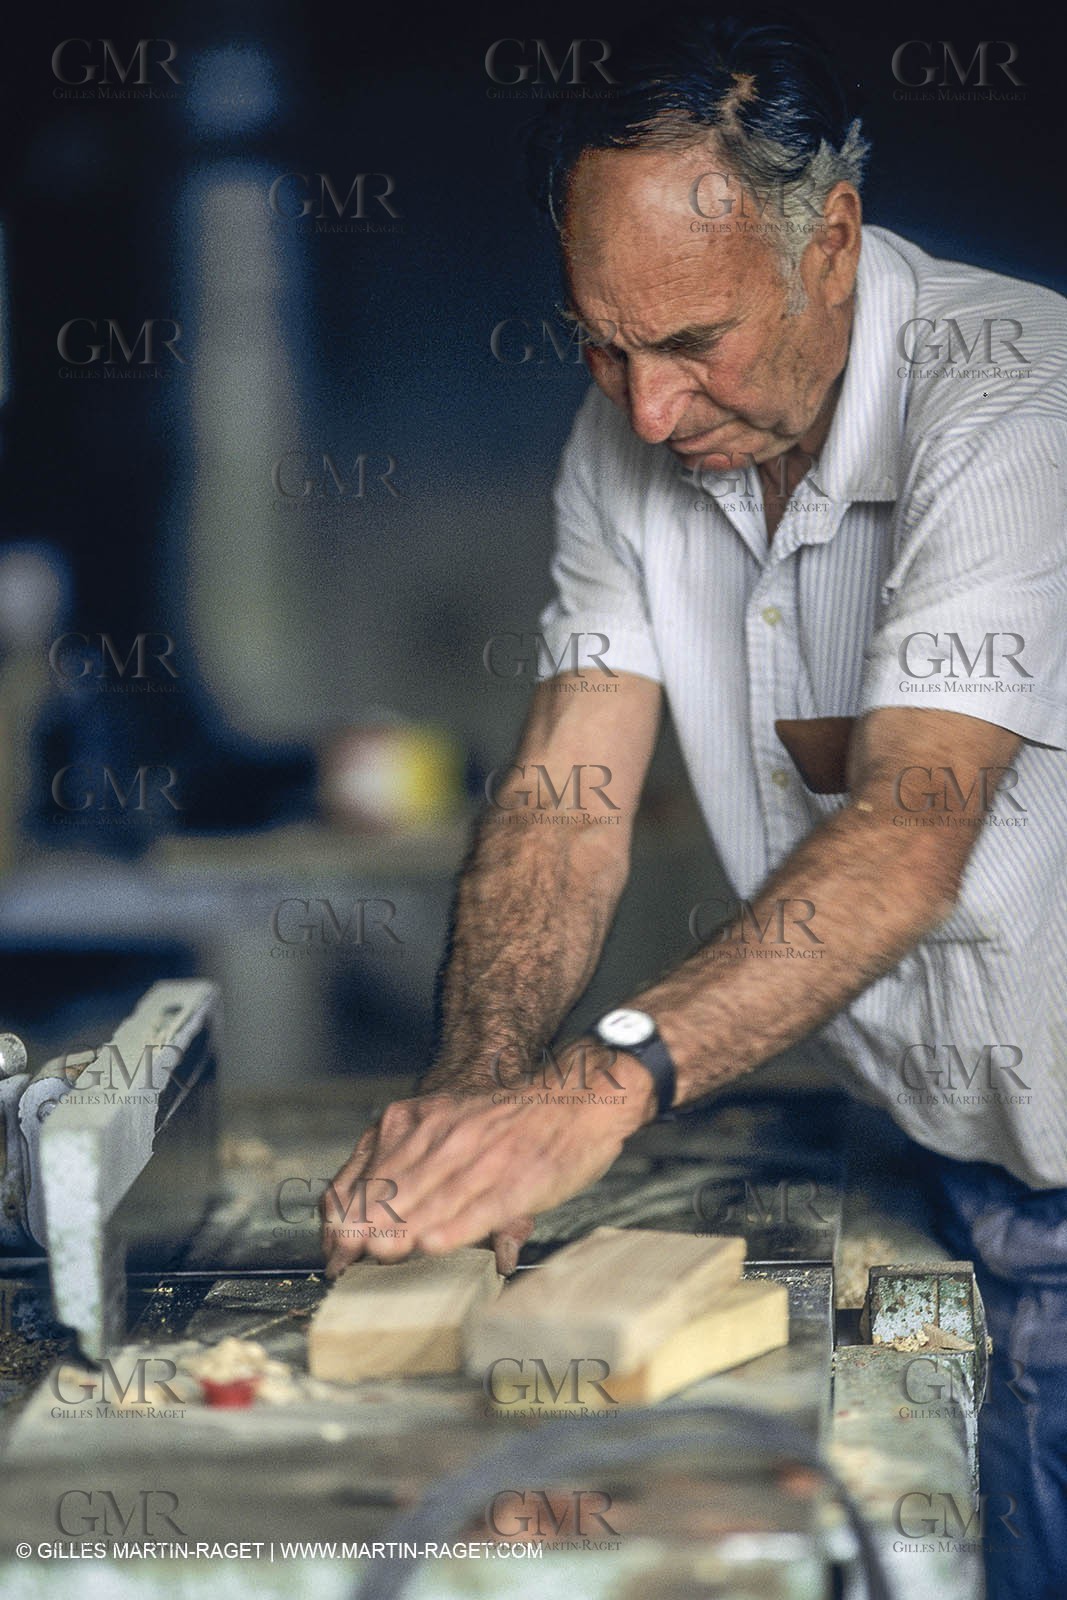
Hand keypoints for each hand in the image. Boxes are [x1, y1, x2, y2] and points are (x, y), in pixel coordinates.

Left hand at [320, 1048, 655, 1276]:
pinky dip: (455, 1227)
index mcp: (423, 1122)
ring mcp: (481, 1158)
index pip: (371, 1170)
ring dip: (400, 1227)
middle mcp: (445, 1136)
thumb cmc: (513, 1121)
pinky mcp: (518, 1180)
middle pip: (395, 1187)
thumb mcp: (454, 1123)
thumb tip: (387, 1221)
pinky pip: (480, 1207)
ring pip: (431, 1198)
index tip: (334, 1245)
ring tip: (377, 1253)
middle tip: (344, 1258)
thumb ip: (417, 1166)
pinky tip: (432, 1244)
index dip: (349, 1211)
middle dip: (367, 1225)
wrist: (578, 1097)